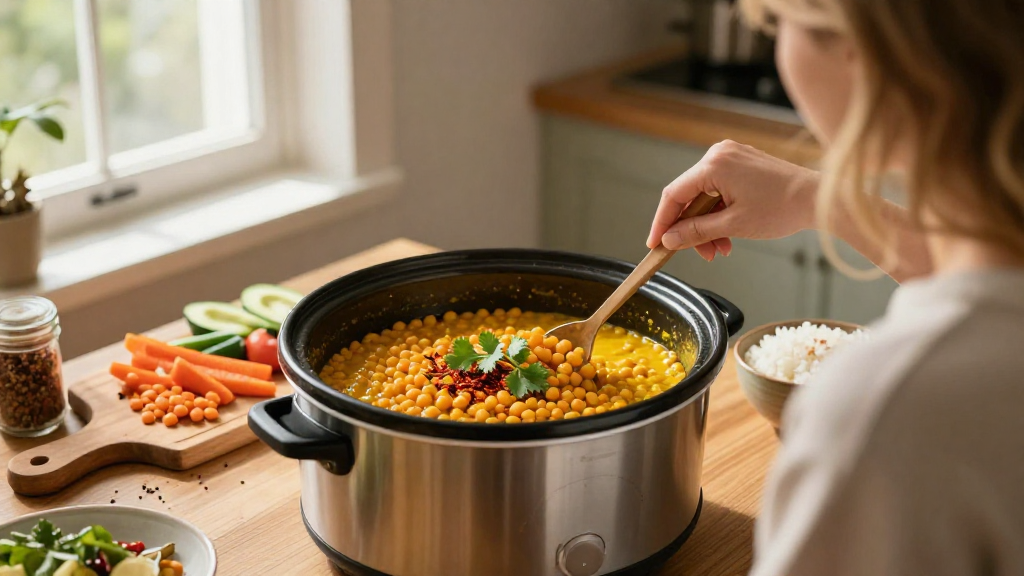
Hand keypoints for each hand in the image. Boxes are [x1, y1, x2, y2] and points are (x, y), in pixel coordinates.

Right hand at [647, 140, 820, 260]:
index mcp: (714, 165)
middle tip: (700, 254)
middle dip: (692, 229)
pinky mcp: (742, 165)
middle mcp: (719, 155)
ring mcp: (731, 158)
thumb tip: (669, 239)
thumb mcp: (733, 226)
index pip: (674, 195)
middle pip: (689, 197)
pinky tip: (728, 235)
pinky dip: (719, 214)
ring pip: (704, 197)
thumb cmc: (783, 207)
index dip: (662, 222)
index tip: (656, 243)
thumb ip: (696, 232)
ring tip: (720, 249)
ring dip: (707, 225)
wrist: (818, 199)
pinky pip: (719, 191)